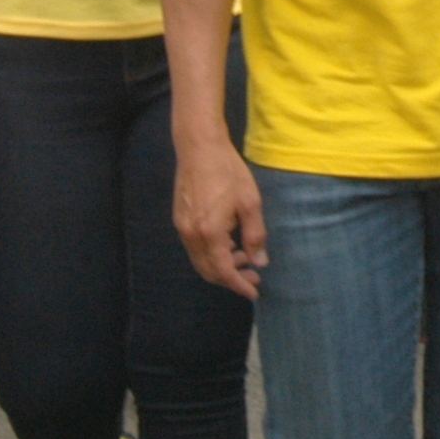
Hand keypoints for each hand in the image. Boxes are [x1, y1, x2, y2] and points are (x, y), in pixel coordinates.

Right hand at [173, 136, 267, 300]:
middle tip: (253, 276)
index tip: (254, 292)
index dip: (240, 285)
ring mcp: (182, 227)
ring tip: (244, 256)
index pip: (224, 271)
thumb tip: (259, 262)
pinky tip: (228, 242)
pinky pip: (194, 248)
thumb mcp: (250, 202)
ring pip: (200, 261)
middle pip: (208, 271)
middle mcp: (191, 234)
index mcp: (210, 232)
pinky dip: (211, 253)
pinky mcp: (179, 218)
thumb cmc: (227, 170)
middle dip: (231, 279)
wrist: (199, 146)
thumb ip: (255, 235)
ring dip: (221, 266)